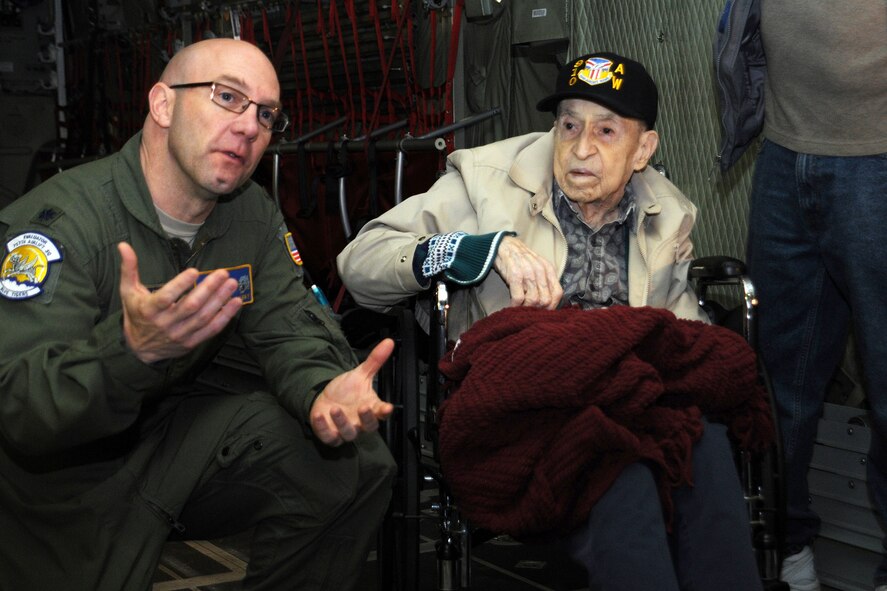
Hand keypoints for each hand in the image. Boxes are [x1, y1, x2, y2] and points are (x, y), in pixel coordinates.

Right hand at [117, 242, 241, 363]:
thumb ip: (129, 269)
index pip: (166, 297)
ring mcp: (180, 335)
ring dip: (220, 300)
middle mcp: (165, 324)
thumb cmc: (136, 314)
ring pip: (203, 317)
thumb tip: (123, 245)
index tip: (195, 271)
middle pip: (190, 306)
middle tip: (223, 273)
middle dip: (208, 289)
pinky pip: (211, 330)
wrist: (139, 349)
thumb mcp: (128, 292)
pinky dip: (225, 316)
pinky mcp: (191, 343)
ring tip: (232, 283)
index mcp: (149, 309)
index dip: (181, 285)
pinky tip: (236, 302)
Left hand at [310, 338, 395, 445]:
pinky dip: (323, 428)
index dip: (385, 411)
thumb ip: (375, 360)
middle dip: (367, 418)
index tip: (388, 407)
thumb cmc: (346, 391)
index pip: (382, 412)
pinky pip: (329, 437)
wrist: (326, 400)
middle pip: (369, 426)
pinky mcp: (331, 436)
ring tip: (335, 408)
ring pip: (349, 433)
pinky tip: (319, 415)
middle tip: (363, 408)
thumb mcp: (360, 374)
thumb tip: (388, 342)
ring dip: (342, 422)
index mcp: (371, 408)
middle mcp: (361, 422)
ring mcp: (346, 430)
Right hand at [493, 236, 562, 308]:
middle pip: (545, 300)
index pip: (557, 293)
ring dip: (526, 308)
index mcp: (549, 269)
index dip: (552, 306)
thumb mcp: (538, 267)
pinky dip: (515, 305)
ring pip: (533, 300)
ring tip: (521, 308)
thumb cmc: (520, 259)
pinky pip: (519, 298)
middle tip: (530, 310)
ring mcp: (528, 273)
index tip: (544, 311)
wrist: (504, 246)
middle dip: (537, 309)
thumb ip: (545, 281)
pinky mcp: (515, 276)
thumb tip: (548, 302)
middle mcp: (541, 271)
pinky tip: (513, 305)